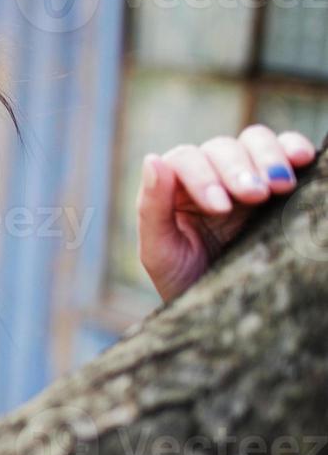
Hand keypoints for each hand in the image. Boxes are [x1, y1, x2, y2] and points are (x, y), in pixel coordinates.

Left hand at [136, 124, 318, 303]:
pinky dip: (294, 148)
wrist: (222, 313)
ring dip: (268, 157)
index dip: (203, 177)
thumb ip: (151, 209)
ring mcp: (245, 175)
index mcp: (174, 187)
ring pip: (254, 141)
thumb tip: (152, 159)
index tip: (221, 208)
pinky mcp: (278, 183)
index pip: (185, 160)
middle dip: (238, 169)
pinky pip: (287, 151)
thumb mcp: (159, 253)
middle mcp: (209, 173)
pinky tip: (304, 160)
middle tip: (256, 195)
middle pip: (222, 148)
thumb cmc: (185, 282)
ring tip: (280, 185)